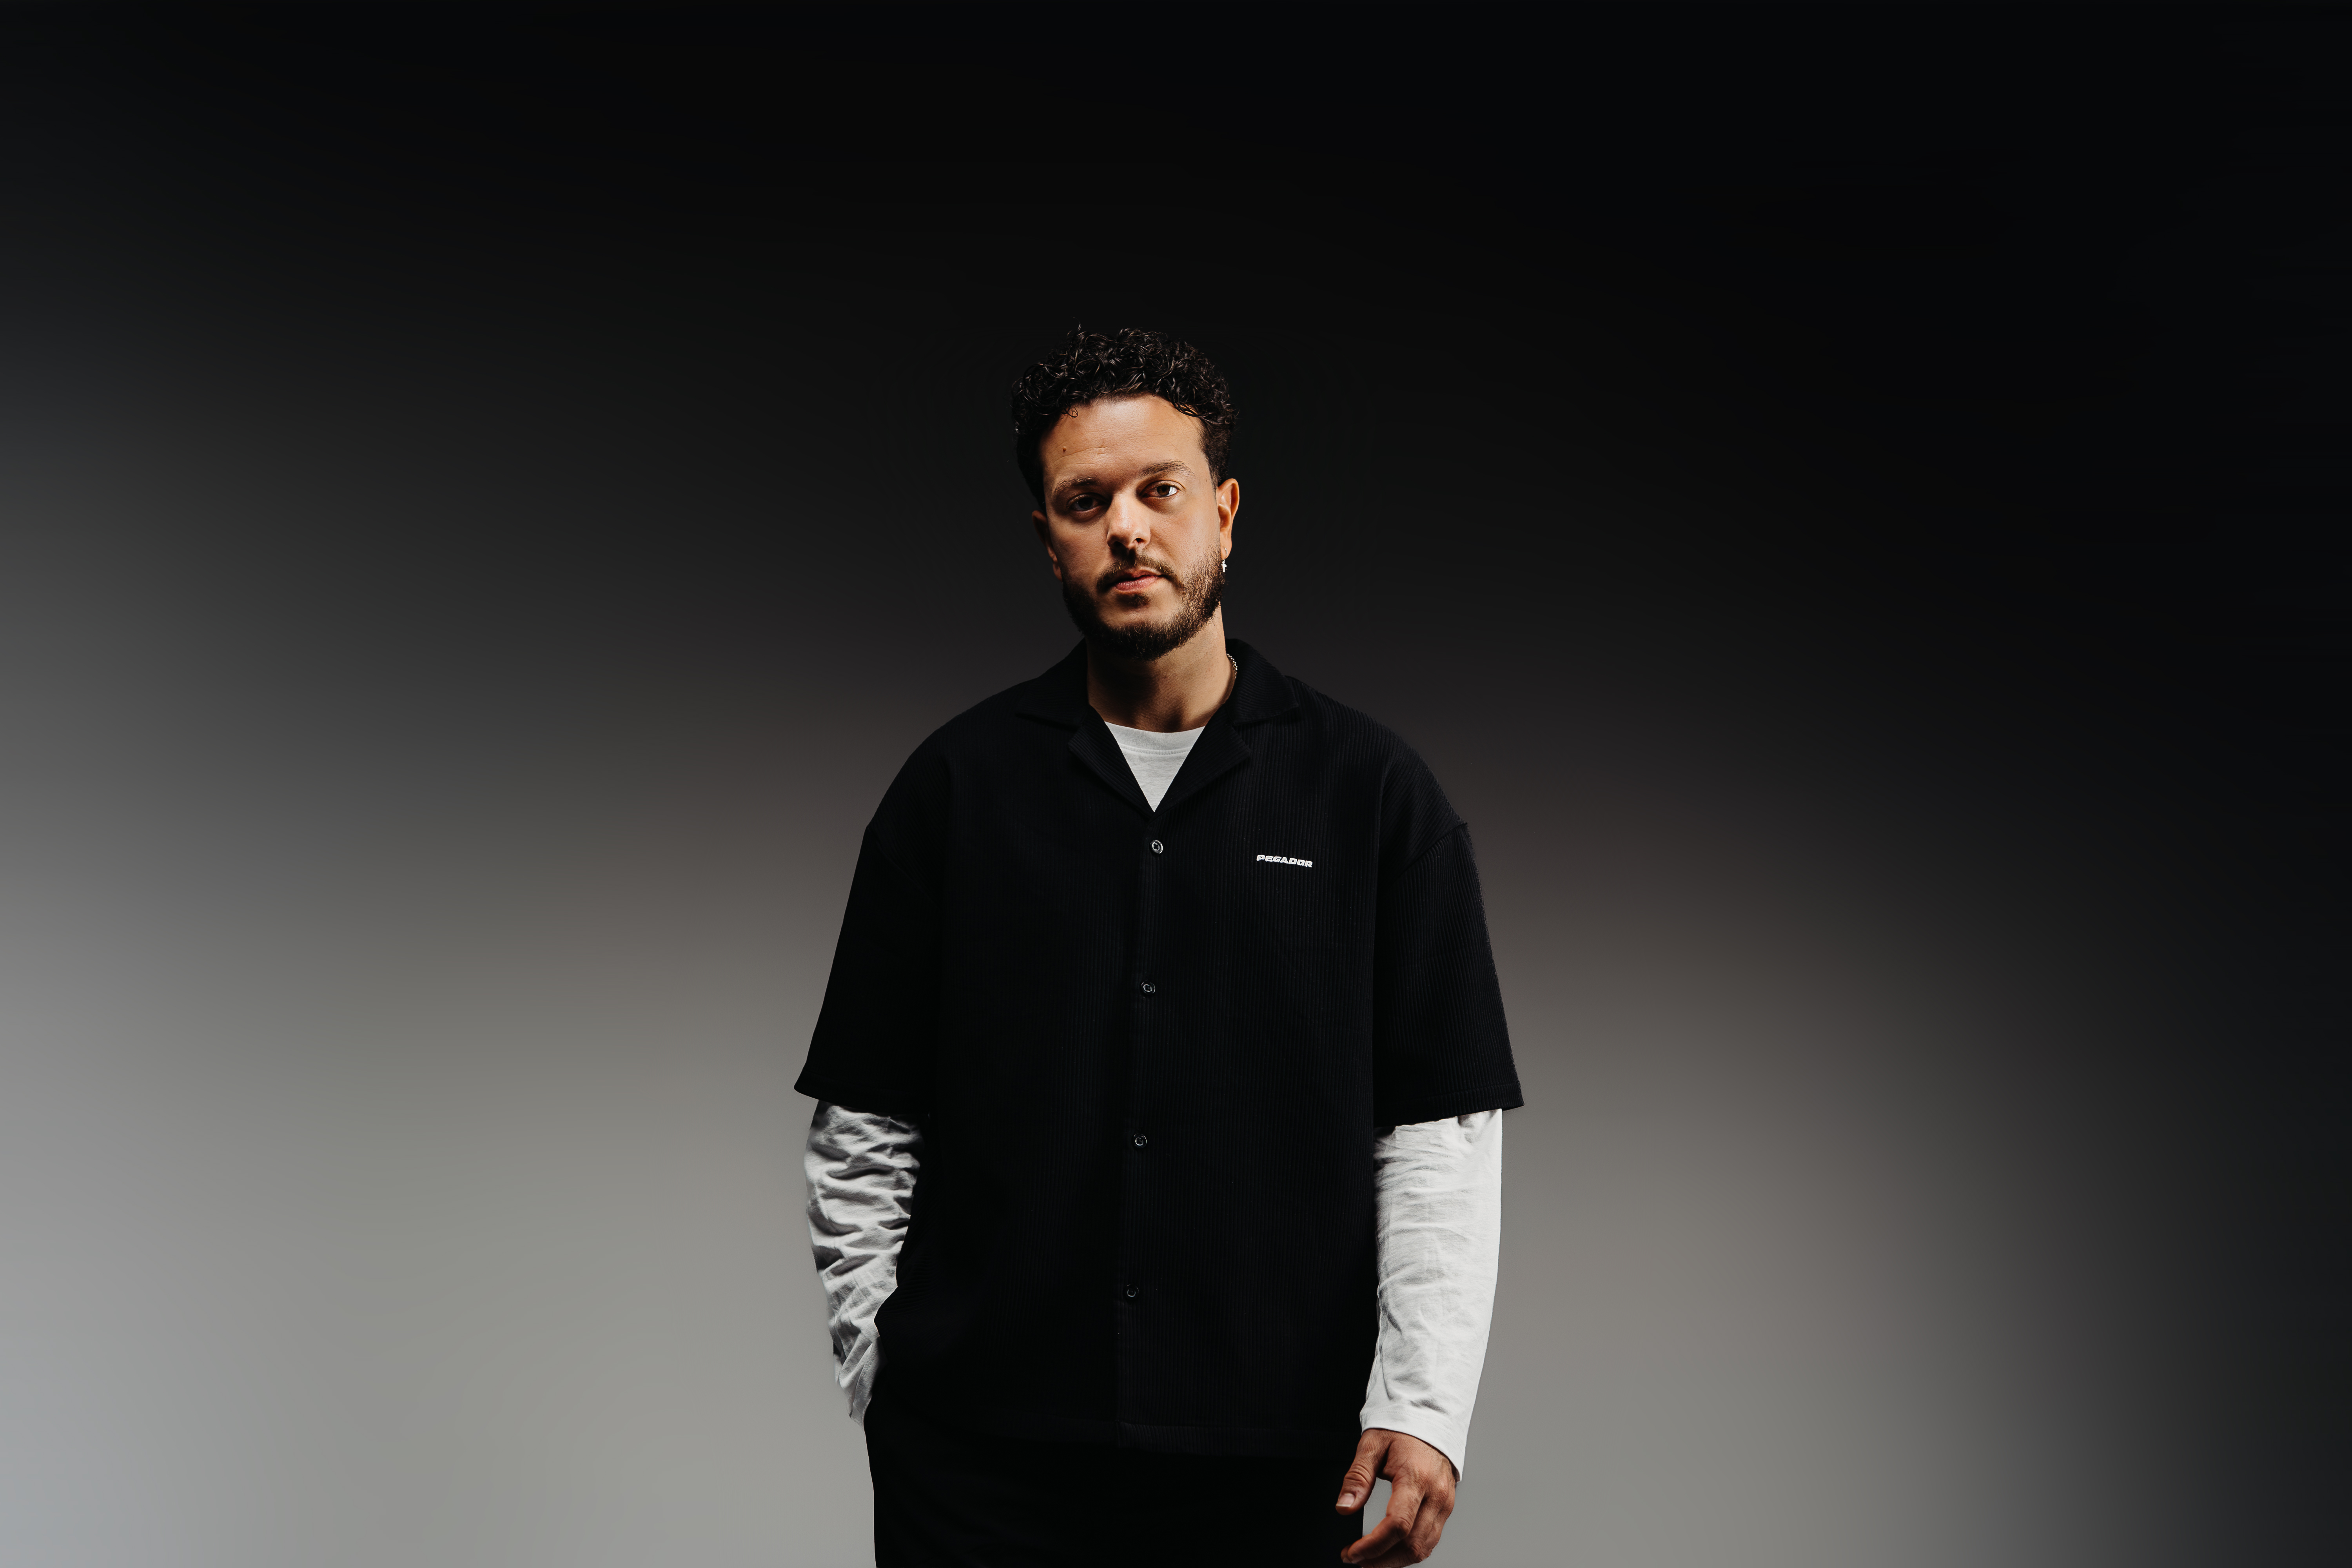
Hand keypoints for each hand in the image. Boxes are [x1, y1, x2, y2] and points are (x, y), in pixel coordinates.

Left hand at [1334, 1428, 1455, 1564]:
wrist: (1430, 1418)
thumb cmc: (1401, 1429)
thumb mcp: (1372, 1445)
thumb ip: (1357, 1477)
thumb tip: (1343, 1507)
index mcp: (1416, 1477)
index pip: (1397, 1525)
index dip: (1372, 1546)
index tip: (1351, 1553)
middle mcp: (1435, 1494)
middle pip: (1412, 1544)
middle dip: (1381, 1560)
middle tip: (1356, 1560)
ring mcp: (1445, 1503)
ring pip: (1424, 1548)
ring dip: (1395, 1561)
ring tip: (1370, 1560)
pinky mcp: (1446, 1507)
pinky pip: (1430, 1539)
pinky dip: (1409, 1551)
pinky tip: (1389, 1551)